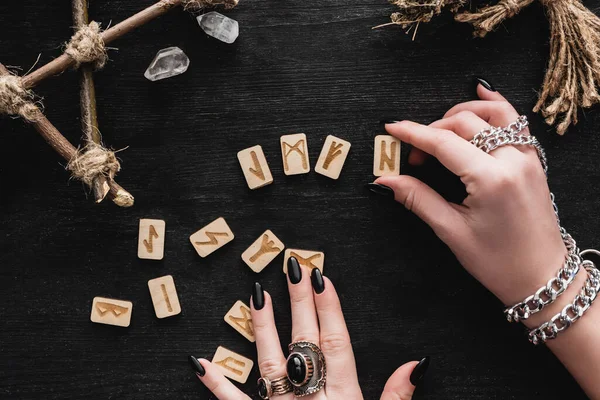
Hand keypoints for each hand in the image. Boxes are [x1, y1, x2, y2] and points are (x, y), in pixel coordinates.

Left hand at [190, 259, 425, 398]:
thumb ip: (397, 398)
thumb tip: (417, 362)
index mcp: (344, 398)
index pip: (337, 343)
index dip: (330, 308)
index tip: (322, 277)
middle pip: (305, 341)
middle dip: (300, 302)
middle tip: (293, 265)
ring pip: (270, 361)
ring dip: (263, 326)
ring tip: (255, 293)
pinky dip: (216, 383)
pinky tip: (198, 360)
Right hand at [375, 85, 571, 308]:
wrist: (542, 277)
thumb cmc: (499, 262)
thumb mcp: (452, 231)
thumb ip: (418, 199)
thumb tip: (386, 180)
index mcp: (491, 180)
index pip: (444, 143)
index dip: (413, 133)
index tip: (391, 127)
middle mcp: (513, 161)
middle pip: (465, 123)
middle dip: (432, 131)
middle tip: (415, 157)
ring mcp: (528, 158)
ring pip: (494, 113)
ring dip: (463, 113)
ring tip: (441, 127)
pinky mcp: (534, 161)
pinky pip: (516, 121)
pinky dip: (496, 106)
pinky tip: (481, 94)